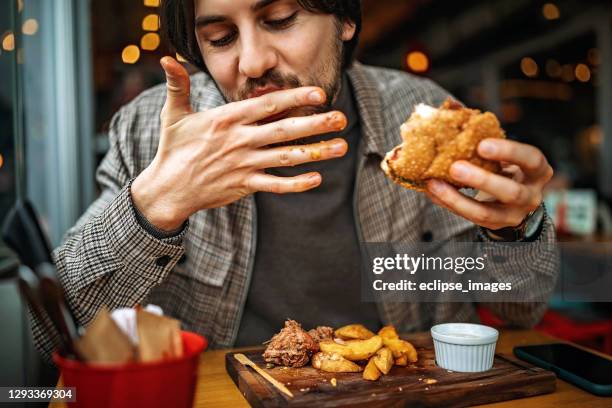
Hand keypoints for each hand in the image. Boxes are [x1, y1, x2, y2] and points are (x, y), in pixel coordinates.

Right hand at [132, 57, 347, 230]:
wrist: (168, 188)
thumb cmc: (173, 148)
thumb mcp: (173, 113)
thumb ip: (177, 84)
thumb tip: (167, 58)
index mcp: (227, 119)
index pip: (267, 104)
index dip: (294, 98)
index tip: (319, 94)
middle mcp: (239, 140)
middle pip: (284, 129)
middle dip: (315, 124)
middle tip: (341, 118)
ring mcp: (244, 164)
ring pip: (286, 157)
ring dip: (316, 152)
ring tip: (342, 146)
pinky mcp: (244, 185)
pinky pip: (275, 185)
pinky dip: (296, 184)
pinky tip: (317, 178)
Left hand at [426, 138, 552, 229]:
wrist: (513, 202)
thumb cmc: (505, 166)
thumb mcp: (503, 152)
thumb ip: (483, 133)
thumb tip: (452, 106)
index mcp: (537, 170)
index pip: (532, 159)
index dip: (509, 151)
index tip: (482, 144)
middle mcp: (530, 195)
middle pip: (511, 192)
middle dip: (482, 180)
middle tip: (454, 166)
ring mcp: (512, 215)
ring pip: (486, 213)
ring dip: (457, 199)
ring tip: (434, 184)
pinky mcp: (492, 226)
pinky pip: (468, 218)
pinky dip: (448, 203)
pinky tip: (432, 192)